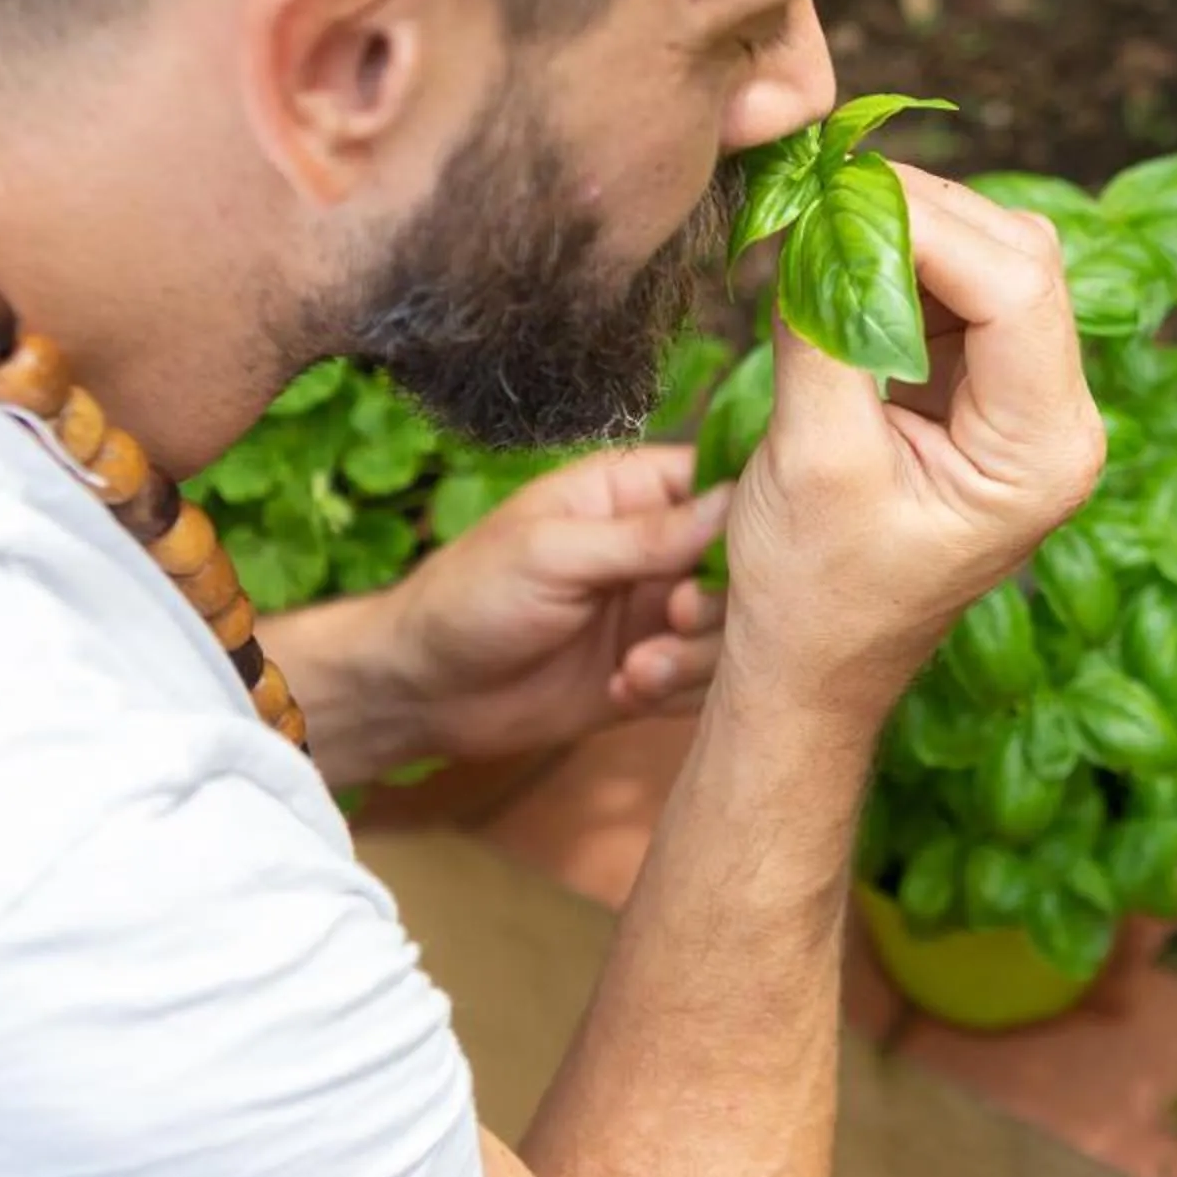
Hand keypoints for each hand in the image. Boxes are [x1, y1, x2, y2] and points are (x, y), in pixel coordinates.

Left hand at [384, 446, 732, 764]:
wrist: (422, 692)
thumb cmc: (469, 597)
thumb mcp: (554, 554)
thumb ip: (647, 535)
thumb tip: (737, 504)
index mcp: (634, 493)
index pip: (726, 484)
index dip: (751, 517)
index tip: (754, 553)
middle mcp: (658, 549)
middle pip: (745, 566)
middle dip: (718, 601)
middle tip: (673, 617)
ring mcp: (659, 613)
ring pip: (732, 632)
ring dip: (694, 657)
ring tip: (635, 671)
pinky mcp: (656, 672)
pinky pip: (705, 684)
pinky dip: (675, 693)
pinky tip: (621, 692)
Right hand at [720, 166, 1104, 728]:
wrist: (812, 669)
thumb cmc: (813, 594)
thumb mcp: (811, 458)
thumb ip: (828, 332)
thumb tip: (818, 217)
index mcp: (1044, 452)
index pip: (1016, 285)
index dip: (928, 220)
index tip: (834, 188)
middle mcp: (1060, 422)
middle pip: (1018, 257)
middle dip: (920, 209)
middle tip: (819, 183)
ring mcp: (1028, 406)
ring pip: (991, 260)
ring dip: (907, 228)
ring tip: (818, 213)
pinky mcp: (985, 395)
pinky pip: (958, 293)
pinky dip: (899, 262)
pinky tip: (836, 254)